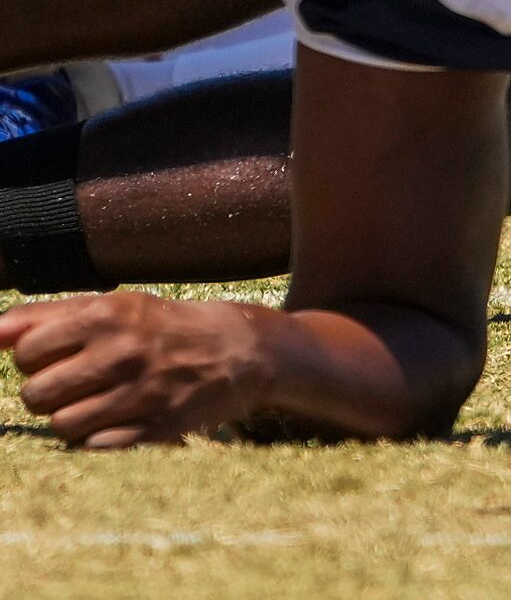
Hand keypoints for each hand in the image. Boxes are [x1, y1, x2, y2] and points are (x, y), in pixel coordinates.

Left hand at [0, 291, 272, 446]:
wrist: (242, 350)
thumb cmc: (163, 327)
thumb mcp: (112, 306)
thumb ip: (46, 316)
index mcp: (109, 314)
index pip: (27, 352)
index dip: (37, 358)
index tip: (61, 355)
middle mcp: (124, 351)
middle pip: (37, 394)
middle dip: (49, 391)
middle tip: (78, 382)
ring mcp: (142, 392)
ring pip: (61, 426)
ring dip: (71, 418)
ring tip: (97, 403)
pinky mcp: (157, 427)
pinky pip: (94, 446)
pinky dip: (98, 437)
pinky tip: (118, 419)